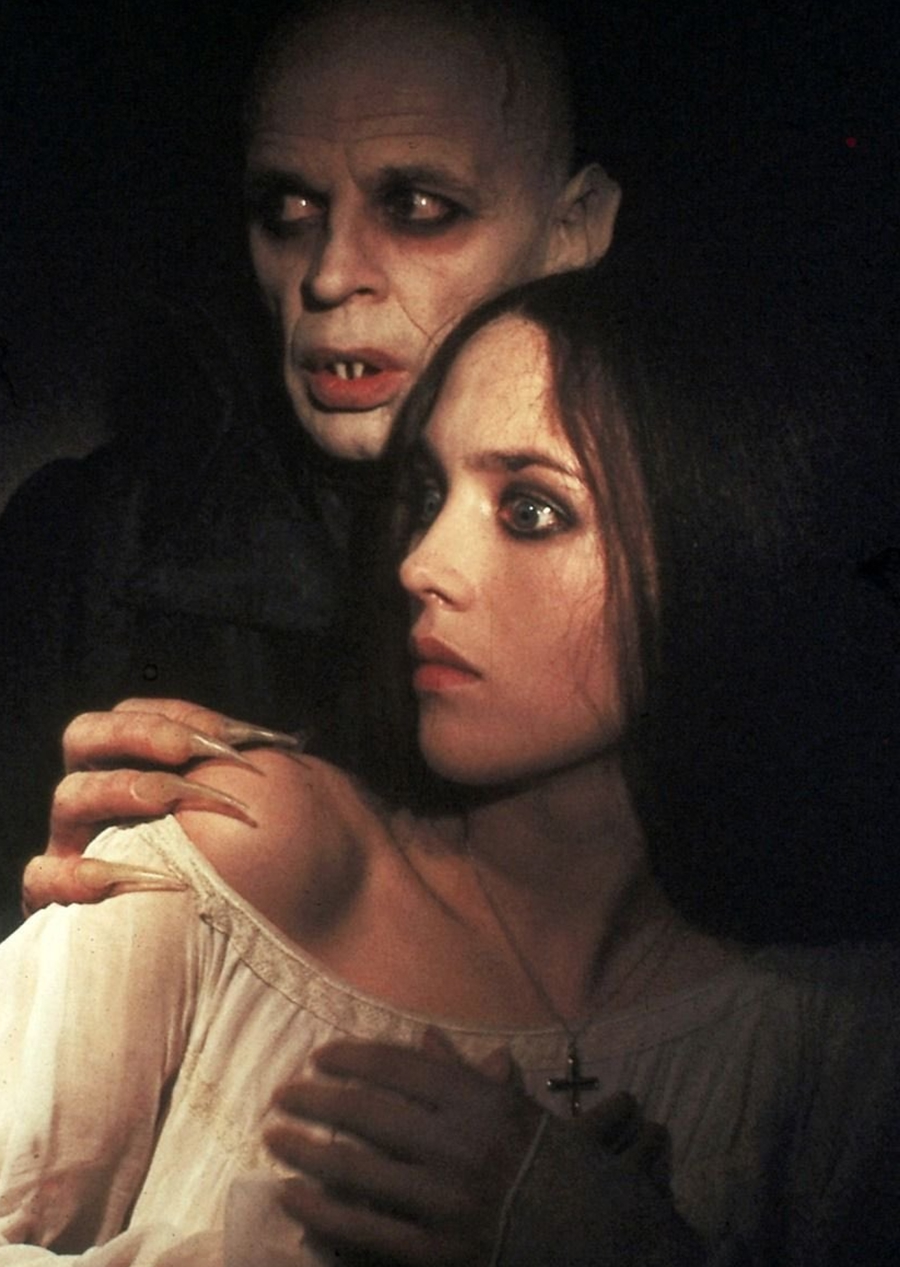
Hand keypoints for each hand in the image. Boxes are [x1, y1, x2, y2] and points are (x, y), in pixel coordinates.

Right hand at [21, 698, 299, 912]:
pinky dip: (84, 874)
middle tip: (193, 753)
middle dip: (140, 733)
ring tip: (174, 800)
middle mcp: (104, 803)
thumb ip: (264, 773)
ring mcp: (80, 849)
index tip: (236, 739)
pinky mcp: (67, 905)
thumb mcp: (277, 812)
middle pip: (86, 736)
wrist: (278, 954)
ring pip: (70, 796)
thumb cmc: (280, 874)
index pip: (134, 715)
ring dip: (127, 789)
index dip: (179, 717)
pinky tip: (148, 877)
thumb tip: (286, 741)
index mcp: (142, 770)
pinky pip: (46, 878)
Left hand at [265, 1028, 542, 1265]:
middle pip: (367, 1113)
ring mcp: (448, 1204)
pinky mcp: (438, 1254)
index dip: (350, 1058)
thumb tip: (423, 1038)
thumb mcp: (517, 1110)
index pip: (399, 1068)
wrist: (604, 1239)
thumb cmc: (557, 1167)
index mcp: (482, 1102)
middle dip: (314, 1099)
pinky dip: (321, 1211)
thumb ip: (465, 1077)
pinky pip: (364, 1231)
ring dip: (304, 1151)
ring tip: (274, 1137)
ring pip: (355, 1170)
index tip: (318, 1056)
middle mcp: (462, 1147)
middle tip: (281, 1095)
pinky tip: (292, 1195)